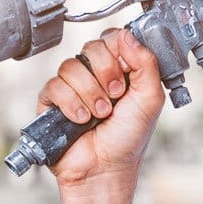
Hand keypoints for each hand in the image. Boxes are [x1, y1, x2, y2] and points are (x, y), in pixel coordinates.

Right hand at [37, 27, 165, 187]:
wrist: (105, 168)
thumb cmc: (128, 139)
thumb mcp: (150, 98)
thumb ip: (147, 63)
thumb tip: (129, 35)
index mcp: (120, 70)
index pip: (113, 39)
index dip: (118, 52)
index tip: (126, 74)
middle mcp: (95, 75)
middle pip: (91, 47)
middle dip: (106, 74)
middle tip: (115, 96)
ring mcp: (72, 87)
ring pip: (71, 66)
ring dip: (90, 93)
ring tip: (100, 114)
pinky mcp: (52, 101)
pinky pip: (55, 86)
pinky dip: (72, 104)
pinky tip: (81, 119)